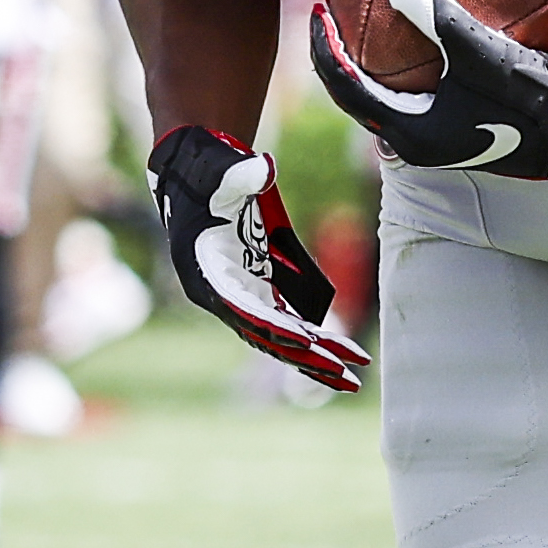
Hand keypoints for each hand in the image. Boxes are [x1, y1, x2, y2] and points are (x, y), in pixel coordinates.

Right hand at [148, 124, 369, 392]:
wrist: (194, 172)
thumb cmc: (207, 174)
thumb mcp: (221, 172)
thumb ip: (241, 175)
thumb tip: (263, 170)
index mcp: (207, 275)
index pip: (246, 312)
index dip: (280, 329)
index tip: (312, 344)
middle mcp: (221, 296)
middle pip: (270, 337)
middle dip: (310, 358)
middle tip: (350, 377)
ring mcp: (239, 295)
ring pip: (280, 337)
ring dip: (315, 357)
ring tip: (353, 378)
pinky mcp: (254, 288)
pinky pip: (284, 322)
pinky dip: (309, 337)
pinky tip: (337, 351)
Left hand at [308, 0, 547, 185]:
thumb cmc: (539, 99)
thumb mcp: (490, 57)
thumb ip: (444, 23)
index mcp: (414, 131)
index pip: (347, 90)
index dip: (323, 50)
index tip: (317, 10)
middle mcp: (423, 138)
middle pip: (366, 93)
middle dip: (349, 51)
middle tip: (338, 9)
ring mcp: (447, 133)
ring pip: (398, 91)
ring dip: (385, 55)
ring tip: (377, 13)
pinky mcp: (471, 123)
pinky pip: (431, 84)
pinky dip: (422, 55)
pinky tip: (439, 18)